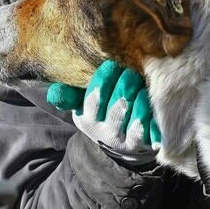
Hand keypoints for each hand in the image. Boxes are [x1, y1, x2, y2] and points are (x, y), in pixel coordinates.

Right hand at [47, 60, 161, 164]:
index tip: (112, 63)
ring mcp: (127, 140)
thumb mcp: (83, 106)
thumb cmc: (102, 114)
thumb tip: (53, 92)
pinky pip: (151, 131)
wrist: (121, 145)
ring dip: (140, 101)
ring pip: (135, 119)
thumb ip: (70, 96)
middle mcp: (107, 132)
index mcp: (88, 119)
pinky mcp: (146, 144)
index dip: (103, 81)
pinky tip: (156, 106)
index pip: (94, 100)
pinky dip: (153, 118)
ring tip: (143, 85)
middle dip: (125, 86)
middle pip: (117, 107)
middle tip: (131, 70)